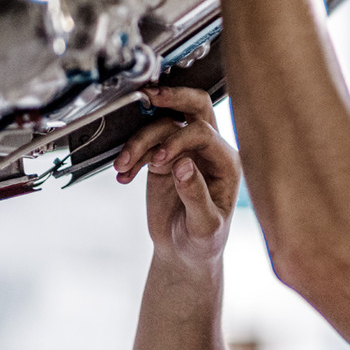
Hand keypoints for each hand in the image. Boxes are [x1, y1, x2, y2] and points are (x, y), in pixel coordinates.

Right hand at [115, 86, 240, 266]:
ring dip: (138, 142)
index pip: (204, 132)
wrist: (184, 253)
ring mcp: (186, 152)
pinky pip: (146, 144)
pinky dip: (131, 155)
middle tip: (147, 95)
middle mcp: (209, 151)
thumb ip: (196, 196)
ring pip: (163, 126)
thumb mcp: (205, 226)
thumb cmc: (204, 242)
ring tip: (122, 166)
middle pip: (196, 108)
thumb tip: (183, 165)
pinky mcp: (164, 160)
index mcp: (227, 163)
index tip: (160, 159)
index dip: (180, 139)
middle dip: (172, 98)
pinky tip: (123, 174)